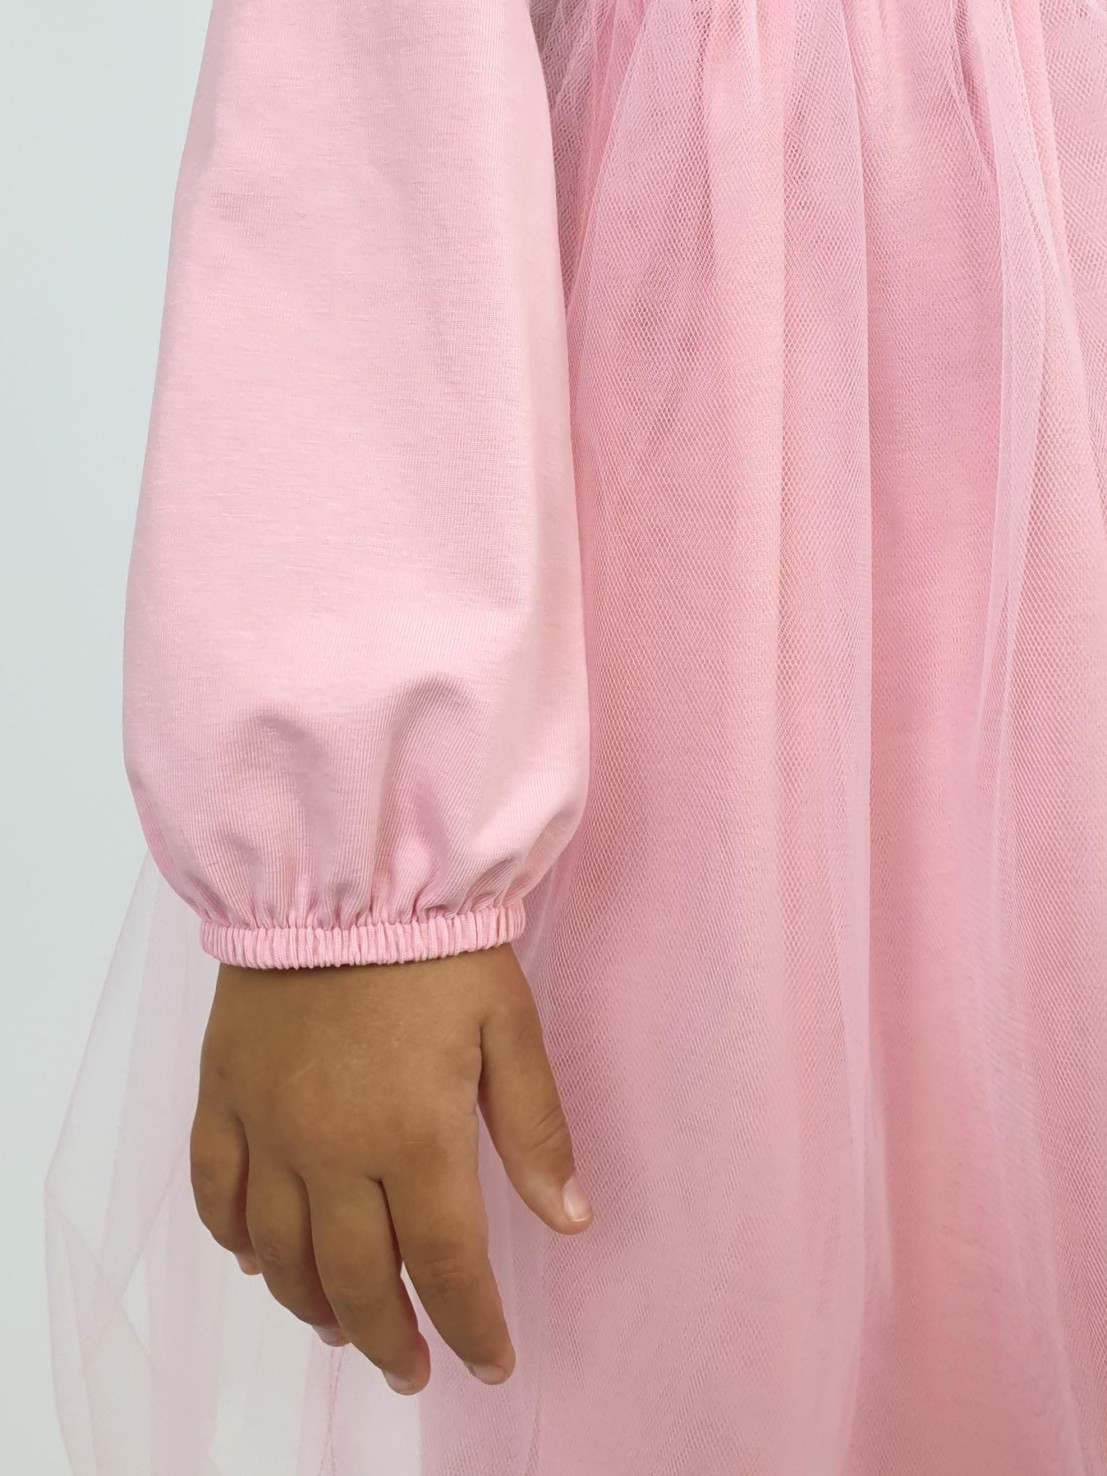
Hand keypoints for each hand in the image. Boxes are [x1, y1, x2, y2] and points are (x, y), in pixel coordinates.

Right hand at [189, 943, 591, 1394]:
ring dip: (314, 1305)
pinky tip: (258, 1258)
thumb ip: (535, 1129)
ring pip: (280, 1253)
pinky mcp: (222, 1094)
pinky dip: (234, 1239)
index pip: (446, 1265)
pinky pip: (213, 1191)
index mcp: (414, 1136)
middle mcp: (332, 1150)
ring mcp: (268, 1126)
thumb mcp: (508, 1024)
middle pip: (356, 1279)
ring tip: (342, 1327)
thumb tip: (572, 1219)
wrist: (342, 872)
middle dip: (390, 1339)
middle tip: (410, 1369)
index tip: (491, 1362)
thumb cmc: (437, 944)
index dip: (471, 1326)